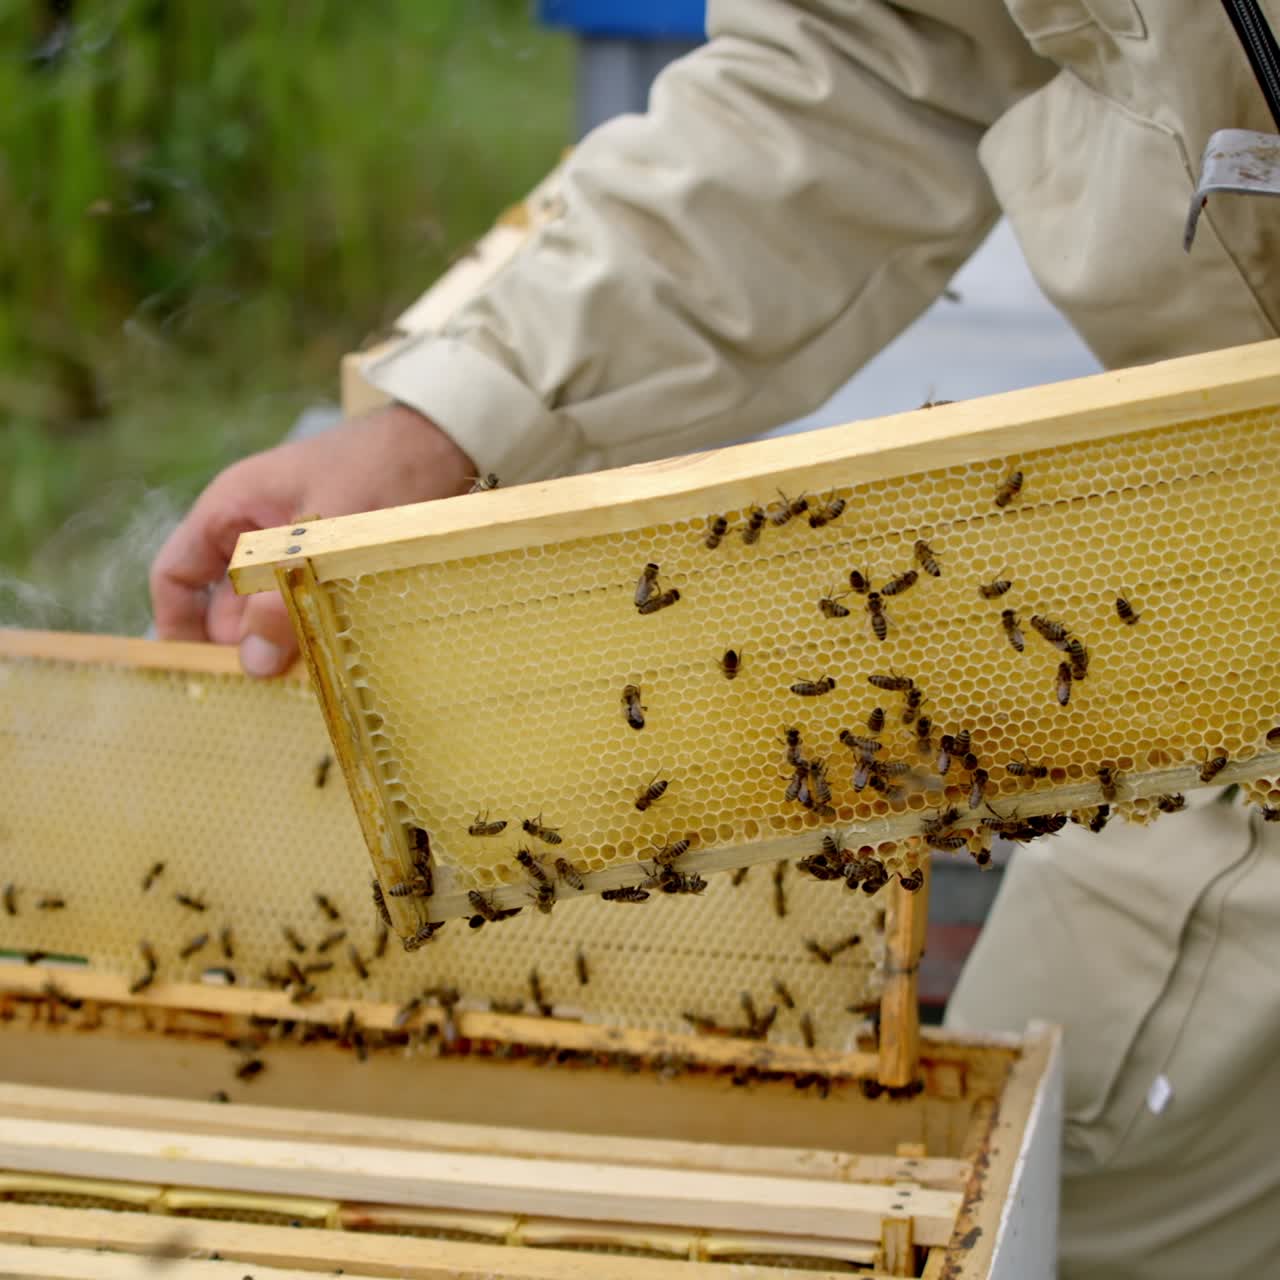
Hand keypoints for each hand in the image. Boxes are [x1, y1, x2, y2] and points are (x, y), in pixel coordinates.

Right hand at [150, 404, 473, 675]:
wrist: (447, 440)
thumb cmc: (382, 468)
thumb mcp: (329, 536)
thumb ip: (286, 598)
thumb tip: (254, 665)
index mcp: (233, 508)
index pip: (177, 572)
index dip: (178, 625)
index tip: (197, 672)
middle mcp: (256, 530)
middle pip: (226, 604)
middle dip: (243, 646)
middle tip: (270, 691)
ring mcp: (295, 546)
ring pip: (271, 610)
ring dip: (285, 644)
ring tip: (307, 680)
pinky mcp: (333, 561)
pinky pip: (308, 605)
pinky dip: (315, 631)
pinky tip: (335, 657)